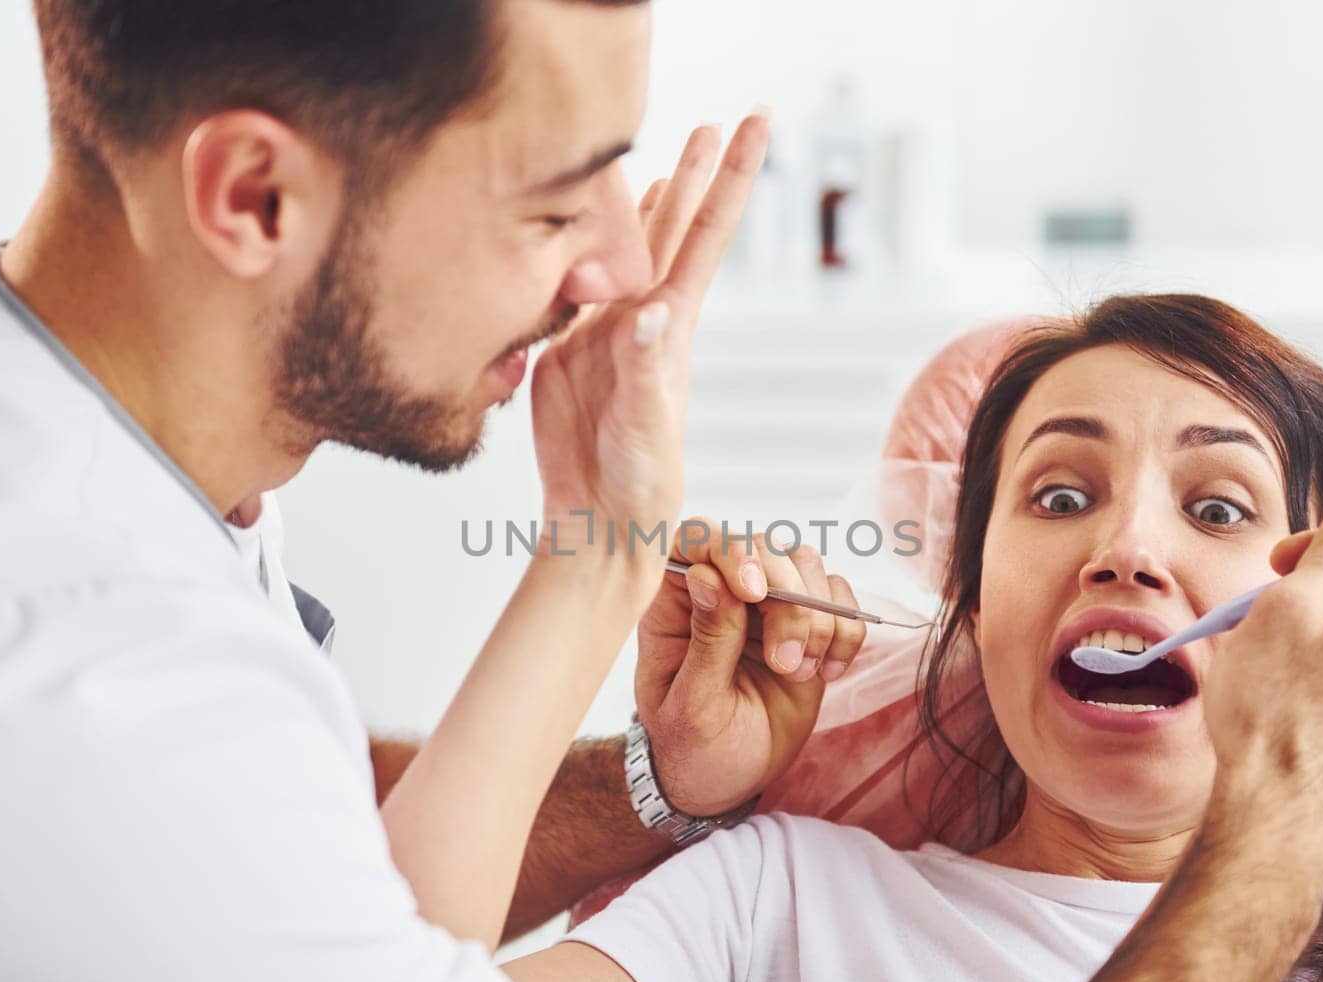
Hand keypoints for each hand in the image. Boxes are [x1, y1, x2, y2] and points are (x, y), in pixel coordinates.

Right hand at [529, 117, 769, 580]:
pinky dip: (585, 253)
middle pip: (672, 230)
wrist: (600, 518)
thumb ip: (646, 370)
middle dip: (694, 174)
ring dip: (643, 206)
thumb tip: (650, 313)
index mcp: (669, 327)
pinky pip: (575, 289)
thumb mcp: (648, 426)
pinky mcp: (566, 353)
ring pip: (624, 253)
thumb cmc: (640, 483)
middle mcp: (642, 320)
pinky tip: (591, 234)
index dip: (731, 179)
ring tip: (659, 159)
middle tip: (717, 122)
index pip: (705, 236)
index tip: (757, 127)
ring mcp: (604, 334)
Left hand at [634, 522, 868, 815]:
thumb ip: (706, 642)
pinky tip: (826, 674)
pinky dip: (845, 633)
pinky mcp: (807, 625)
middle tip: (785, 663)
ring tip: (798, 673)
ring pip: (807, 566)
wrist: (726, 780)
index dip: (729, 549)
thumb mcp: (692, 706)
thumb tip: (708, 576)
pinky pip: (840, 600)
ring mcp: (767, 605)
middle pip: (764, 546)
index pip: (698, 539)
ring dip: (816, 618)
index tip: (753, 591)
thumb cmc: (693, 746)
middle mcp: (722, 591)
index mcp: (674, 603)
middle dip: (787, 599)